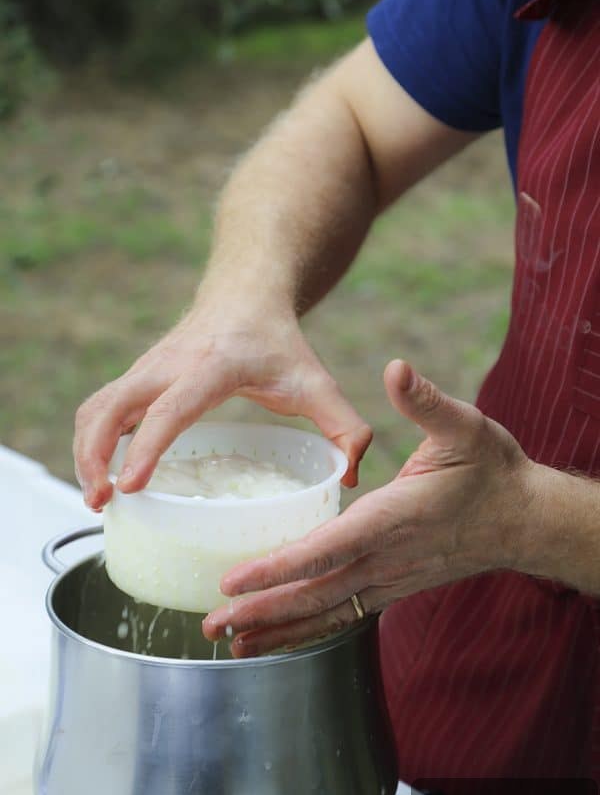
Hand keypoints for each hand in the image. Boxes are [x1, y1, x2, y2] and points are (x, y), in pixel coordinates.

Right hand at [73, 297, 371, 509]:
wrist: (245, 292)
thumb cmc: (278, 341)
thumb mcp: (316, 381)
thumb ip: (344, 426)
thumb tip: (348, 477)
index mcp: (211, 367)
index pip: (169, 409)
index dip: (147, 448)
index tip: (130, 487)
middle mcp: (168, 365)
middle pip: (110, 406)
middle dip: (93, 454)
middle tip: (102, 502)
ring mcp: (147, 368)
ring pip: (95, 407)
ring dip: (85, 450)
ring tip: (97, 497)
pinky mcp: (138, 375)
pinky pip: (100, 406)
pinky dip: (91, 439)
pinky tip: (103, 472)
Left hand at [203, 360, 534, 656]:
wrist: (524, 519)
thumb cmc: (492, 470)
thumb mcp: (465, 426)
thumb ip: (426, 401)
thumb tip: (396, 368)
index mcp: (395, 516)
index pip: (328, 548)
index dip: (279, 567)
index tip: (234, 580)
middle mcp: (388, 556)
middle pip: (317, 591)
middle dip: (263, 608)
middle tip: (211, 622)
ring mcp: (391, 578)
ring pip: (327, 611)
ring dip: (278, 627)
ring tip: (229, 640)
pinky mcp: (393, 587)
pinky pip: (343, 614)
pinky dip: (306, 628)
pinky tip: (275, 636)